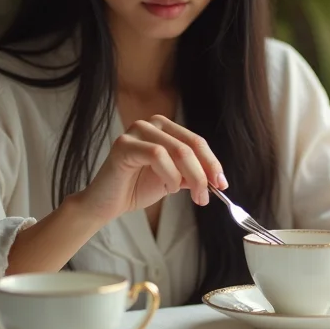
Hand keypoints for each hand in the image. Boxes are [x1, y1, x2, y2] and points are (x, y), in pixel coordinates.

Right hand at [77, 115, 227, 224]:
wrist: (107, 204)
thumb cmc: (137, 188)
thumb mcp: (174, 180)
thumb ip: (193, 175)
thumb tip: (218, 180)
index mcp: (165, 128)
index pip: (197, 142)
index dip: (212, 163)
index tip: (222, 184)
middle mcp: (151, 124)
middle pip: (191, 145)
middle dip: (205, 172)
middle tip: (209, 195)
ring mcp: (136, 131)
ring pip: (178, 150)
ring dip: (191, 177)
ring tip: (191, 196)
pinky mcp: (123, 144)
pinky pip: (157, 155)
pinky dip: (170, 175)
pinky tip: (169, 189)